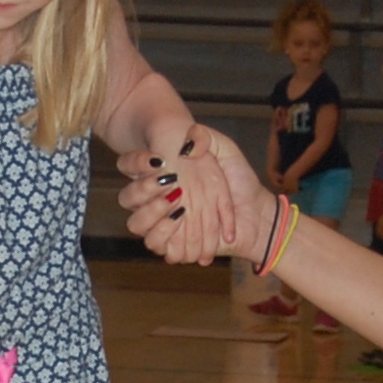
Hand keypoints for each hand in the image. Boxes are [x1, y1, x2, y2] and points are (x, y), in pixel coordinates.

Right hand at [122, 123, 267, 262]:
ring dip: (152, 213)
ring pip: (136, 224)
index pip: (128, 166)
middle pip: (126, 198)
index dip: (134, 163)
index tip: (158, 159)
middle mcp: (157, 200)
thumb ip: (203, 137)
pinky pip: (156, 244)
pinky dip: (166, 234)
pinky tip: (182, 221)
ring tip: (178, 207)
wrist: (256, 212)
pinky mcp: (173, 245)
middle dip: (142, 190)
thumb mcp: (224, 149)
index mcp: (163, 174)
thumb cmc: (239, 181)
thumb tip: (185, 144)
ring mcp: (163, 224)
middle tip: (171, 184)